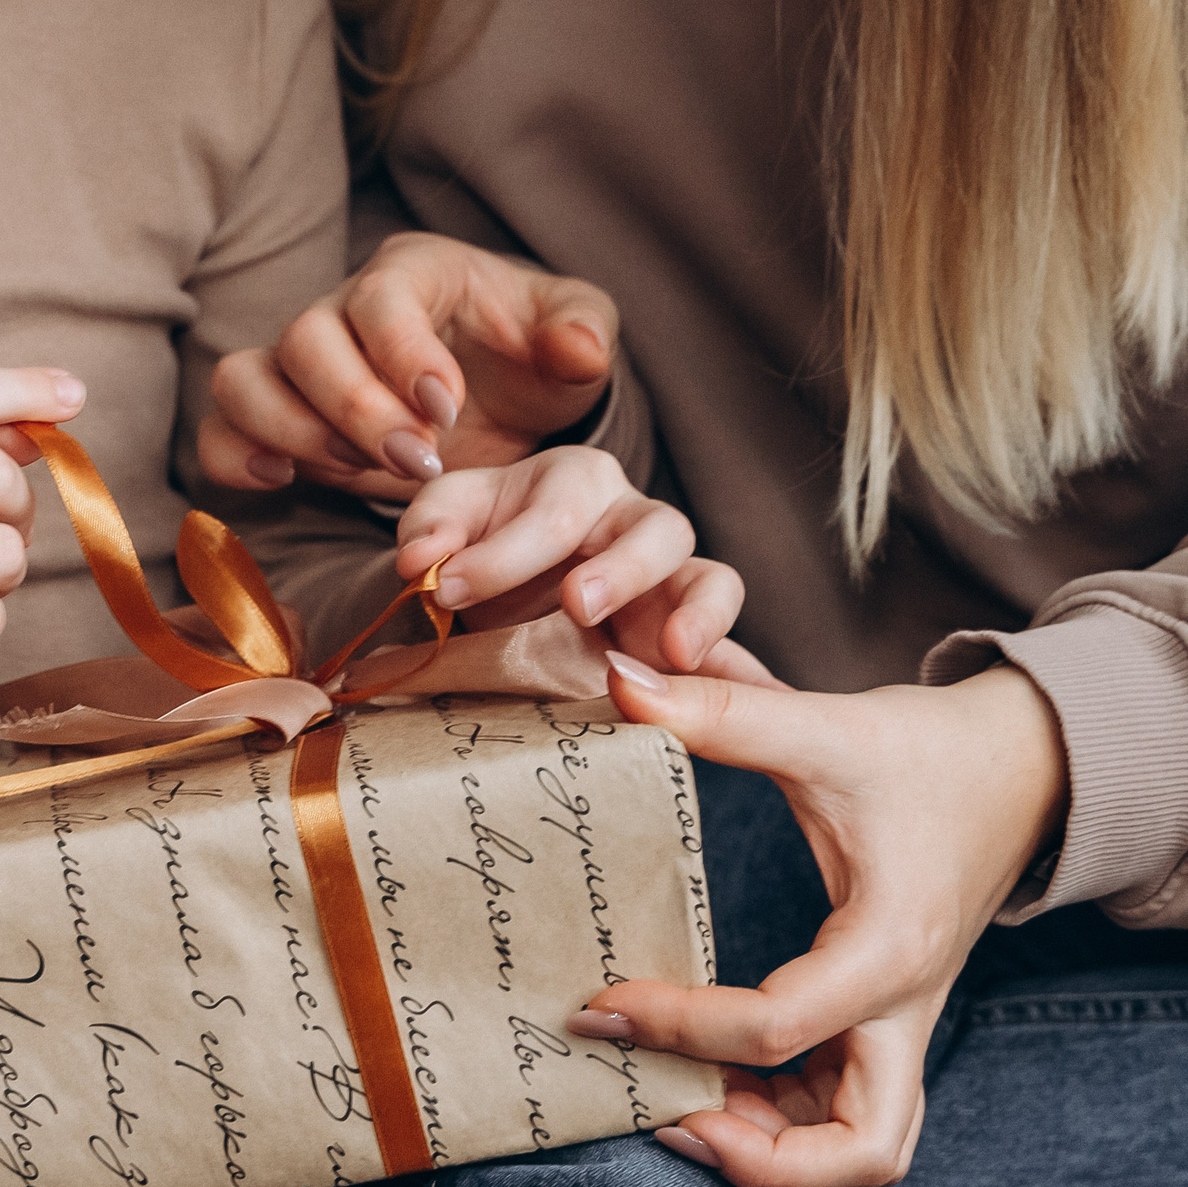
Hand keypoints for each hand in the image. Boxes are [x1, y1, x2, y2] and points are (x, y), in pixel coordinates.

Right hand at [199, 233, 616, 502]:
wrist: (499, 403)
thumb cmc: (531, 359)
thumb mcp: (577, 337)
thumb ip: (583, 333)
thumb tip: (576, 349)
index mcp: (414, 272)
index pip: (380, 296)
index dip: (402, 354)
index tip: (445, 410)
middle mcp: (341, 310)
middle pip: (304, 338)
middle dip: (355, 409)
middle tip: (415, 462)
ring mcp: (298, 368)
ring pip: (244, 379)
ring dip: (292, 433)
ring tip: (358, 474)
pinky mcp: (276, 424)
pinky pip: (220, 432)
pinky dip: (235, 459)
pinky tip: (284, 481)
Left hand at [395, 447, 773, 677]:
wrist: (485, 605)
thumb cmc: (470, 550)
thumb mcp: (441, 529)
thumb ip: (429, 531)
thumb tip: (422, 561)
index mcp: (575, 482)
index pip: (556, 509)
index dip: (503, 551)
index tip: (445, 590)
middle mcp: (633, 523)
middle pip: (659, 530)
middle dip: (621, 569)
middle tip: (576, 605)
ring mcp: (667, 586)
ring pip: (712, 581)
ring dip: (698, 615)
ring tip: (675, 654)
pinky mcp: (679, 644)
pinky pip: (731, 657)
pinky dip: (749, 680)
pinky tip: (765, 704)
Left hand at [572, 658, 1068, 1186]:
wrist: (1032, 763)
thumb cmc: (933, 751)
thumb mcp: (829, 726)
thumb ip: (726, 712)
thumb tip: (619, 682)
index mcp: (891, 948)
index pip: (780, 1027)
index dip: (680, 1027)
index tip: (601, 1005)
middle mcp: (907, 1008)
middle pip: (864, 1148)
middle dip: (763, 1156)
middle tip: (666, 1113)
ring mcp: (904, 1024)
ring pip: (861, 1143)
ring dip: (772, 1148)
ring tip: (675, 1105)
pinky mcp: (890, 1021)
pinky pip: (845, 1107)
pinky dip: (782, 1117)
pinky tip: (707, 1075)